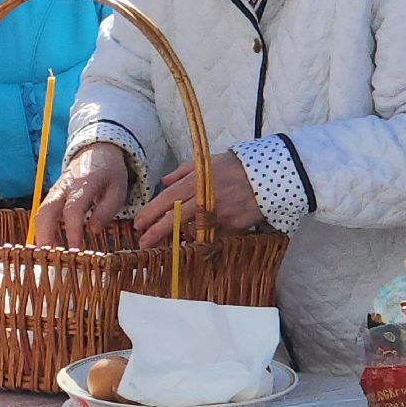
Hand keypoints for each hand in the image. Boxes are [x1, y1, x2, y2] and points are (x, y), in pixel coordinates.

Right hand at [33, 143, 129, 248]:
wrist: (96, 150)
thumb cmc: (109, 172)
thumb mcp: (118, 189)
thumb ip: (106, 210)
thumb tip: (92, 231)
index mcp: (83, 183)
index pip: (73, 209)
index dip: (72, 231)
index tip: (75, 251)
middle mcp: (64, 186)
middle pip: (46, 211)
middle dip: (45, 236)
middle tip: (51, 258)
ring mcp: (55, 190)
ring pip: (40, 213)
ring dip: (42, 235)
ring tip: (51, 257)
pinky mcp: (52, 195)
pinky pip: (44, 213)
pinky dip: (45, 230)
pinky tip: (53, 246)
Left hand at [134, 151, 263, 248]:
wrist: (267, 176)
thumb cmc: (233, 167)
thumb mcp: (205, 162)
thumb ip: (181, 172)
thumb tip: (163, 182)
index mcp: (196, 181)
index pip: (167, 198)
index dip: (150, 213)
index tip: (138, 224)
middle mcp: (206, 198)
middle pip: (175, 217)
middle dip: (156, 232)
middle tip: (142, 242)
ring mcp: (220, 214)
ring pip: (192, 231)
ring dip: (178, 238)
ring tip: (166, 243)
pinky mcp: (234, 227)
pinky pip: (213, 236)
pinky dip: (203, 238)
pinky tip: (193, 241)